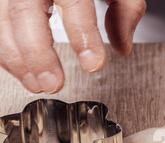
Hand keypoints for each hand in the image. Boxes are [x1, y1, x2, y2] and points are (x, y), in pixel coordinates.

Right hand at [0, 0, 145, 92]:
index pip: (74, 2)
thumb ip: (124, 10)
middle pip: (26, 12)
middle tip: (54, 83)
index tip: (93, 63)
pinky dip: (7, 51)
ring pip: (3, 20)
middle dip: (38, 54)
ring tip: (38, 84)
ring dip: (17, 59)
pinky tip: (23, 70)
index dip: (83, 35)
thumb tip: (122, 47)